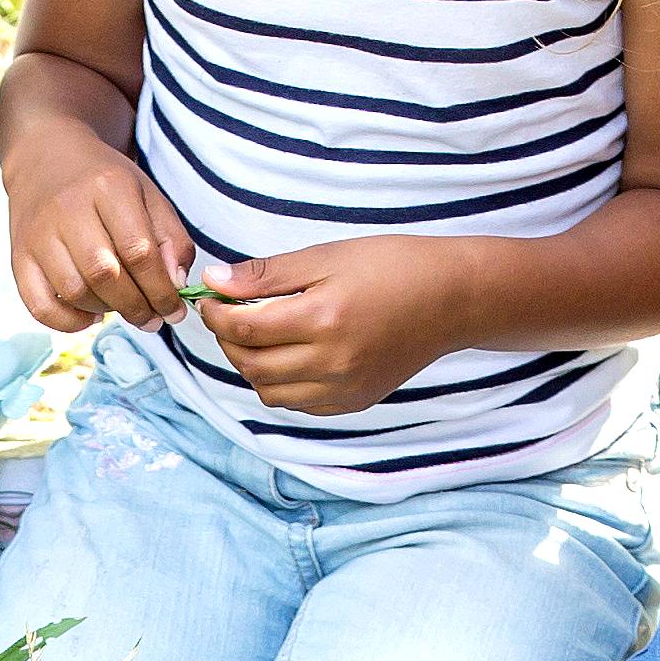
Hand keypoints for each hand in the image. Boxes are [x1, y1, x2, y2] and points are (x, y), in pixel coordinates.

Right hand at [6, 137, 205, 332]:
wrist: (46, 157)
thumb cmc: (104, 182)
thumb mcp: (147, 195)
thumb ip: (171, 238)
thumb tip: (176, 286)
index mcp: (108, 187)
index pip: (139, 251)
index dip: (161, 290)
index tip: (174, 309)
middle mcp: (68, 208)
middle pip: (105, 275)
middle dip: (136, 307)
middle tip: (151, 318)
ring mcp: (39, 234)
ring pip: (74, 291)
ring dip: (105, 311)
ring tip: (121, 307)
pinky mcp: (19, 255)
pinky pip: (39, 305)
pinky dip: (68, 322)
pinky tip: (89, 315)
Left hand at [203, 239, 467, 414]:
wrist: (452, 300)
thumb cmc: (393, 267)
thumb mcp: (327, 256)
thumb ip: (267, 274)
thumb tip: (215, 282)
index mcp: (323, 319)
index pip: (245, 328)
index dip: (215, 314)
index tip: (208, 298)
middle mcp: (332, 363)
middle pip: (251, 364)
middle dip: (229, 339)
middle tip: (228, 314)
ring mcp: (344, 389)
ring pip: (269, 391)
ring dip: (251, 365)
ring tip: (257, 335)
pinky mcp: (354, 403)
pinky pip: (298, 404)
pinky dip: (280, 383)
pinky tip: (288, 355)